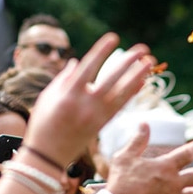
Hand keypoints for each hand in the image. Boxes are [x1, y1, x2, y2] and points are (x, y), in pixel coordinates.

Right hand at [23, 35, 154, 169]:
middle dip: (129, 63)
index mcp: (69, 94)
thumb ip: (63, 78)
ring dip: (137, 77)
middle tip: (143, 49)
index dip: (102, 51)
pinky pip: (121, 105)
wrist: (48, 155)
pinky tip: (141, 82)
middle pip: (112, 79)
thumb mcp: (48, 97)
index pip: (89, 67)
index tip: (114, 38)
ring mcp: (96, 116)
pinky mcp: (102, 124)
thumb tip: (77, 62)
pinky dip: (131, 93)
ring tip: (149, 63)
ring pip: (122, 93)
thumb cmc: (43, 123)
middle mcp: (86, 104)